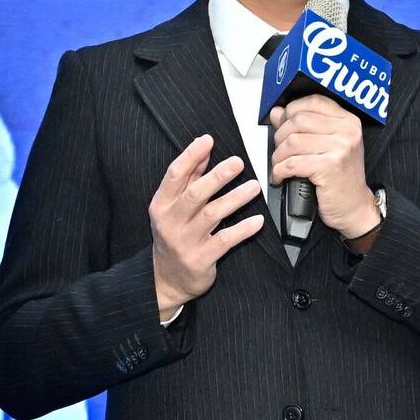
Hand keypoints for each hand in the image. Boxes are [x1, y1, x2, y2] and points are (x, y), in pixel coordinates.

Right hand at [149, 135, 262, 315]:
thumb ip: (189, 180)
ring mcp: (185, 241)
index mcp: (162, 205)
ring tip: (254, 187)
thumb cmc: (173, 237)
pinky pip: (225, 240)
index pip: (175, 175)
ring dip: (235, 198)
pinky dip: (242, 229)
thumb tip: (204, 152)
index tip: (208, 140)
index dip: (191, 156)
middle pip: (195, 193)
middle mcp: (170, 221)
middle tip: (238, 162)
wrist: (167, 279)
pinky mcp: (200, 259)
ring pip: (212, 214)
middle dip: (218, 176)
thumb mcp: (173, 208)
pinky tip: (257, 221)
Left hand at [269, 95, 376, 236]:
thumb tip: (278, 112)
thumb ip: (303, 127)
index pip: (313, 101)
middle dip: (280, 136)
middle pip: (299, 120)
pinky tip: (280, 177)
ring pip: (292, 141)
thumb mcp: (327, 146)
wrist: (355, 207)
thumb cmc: (341, 179)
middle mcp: (347, 131)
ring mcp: (340, 148)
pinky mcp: (329, 167)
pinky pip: (293, 163)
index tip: (282, 123)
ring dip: (278, 156)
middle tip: (279, 151)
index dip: (291, 110)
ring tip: (279, 165)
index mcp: (348, 121)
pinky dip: (280, 171)